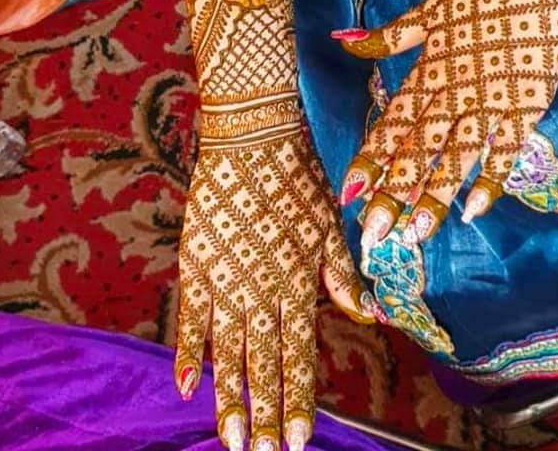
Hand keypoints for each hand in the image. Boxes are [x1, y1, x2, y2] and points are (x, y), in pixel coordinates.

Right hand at [175, 126, 371, 450]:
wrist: (253, 137)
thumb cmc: (298, 177)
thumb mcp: (330, 226)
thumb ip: (343, 277)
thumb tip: (371, 315)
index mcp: (297, 283)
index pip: (298, 356)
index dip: (297, 401)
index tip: (297, 441)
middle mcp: (261, 291)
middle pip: (262, 365)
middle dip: (264, 414)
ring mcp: (225, 280)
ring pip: (226, 354)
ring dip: (228, 399)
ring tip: (229, 440)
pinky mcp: (196, 263)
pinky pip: (190, 318)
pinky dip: (187, 353)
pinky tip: (186, 386)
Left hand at [335, 0, 557, 246]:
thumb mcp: (429, 9)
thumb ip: (388, 36)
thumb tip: (341, 40)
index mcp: (429, 69)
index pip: (392, 123)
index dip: (369, 160)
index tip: (347, 193)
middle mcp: (454, 90)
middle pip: (419, 149)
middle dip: (394, 193)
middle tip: (373, 235)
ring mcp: (491, 99)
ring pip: (457, 157)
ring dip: (434, 196)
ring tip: (414, 235)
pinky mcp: (528, 104)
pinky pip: (506, 149)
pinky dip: (492, 179)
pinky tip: (475, 210)